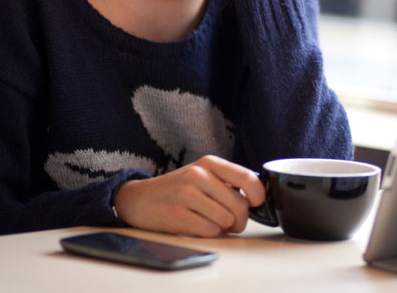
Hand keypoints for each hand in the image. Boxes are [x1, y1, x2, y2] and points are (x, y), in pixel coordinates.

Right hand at [113, 155, 264, 236]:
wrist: (139, 199)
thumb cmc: (177, 189)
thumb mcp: (203, 175)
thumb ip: (227, 182)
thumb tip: (256, 199)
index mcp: (210, 163)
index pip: (247, 178)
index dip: (258, 195)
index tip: (255, 204)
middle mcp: (199, 175)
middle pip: (239, 205)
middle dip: (240, 220)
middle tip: (232, 223)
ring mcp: (186, 194)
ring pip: (226, 220)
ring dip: (223, 227)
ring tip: (210, 222)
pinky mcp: (177, 215)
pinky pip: (209, 231)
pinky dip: (208, 234)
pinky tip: (197, 226)